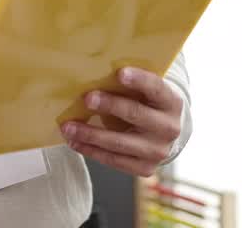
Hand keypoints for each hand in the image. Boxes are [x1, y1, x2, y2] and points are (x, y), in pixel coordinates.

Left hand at [61, 67, 182, 177]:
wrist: (164, 135)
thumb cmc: (148, 105)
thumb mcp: (147, 92)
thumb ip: (130, 84)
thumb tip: (95, 73)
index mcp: (172, 103)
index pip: (156, 88)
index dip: (139, 80)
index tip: (120, 73)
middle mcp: (169, 128)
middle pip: (136, 114)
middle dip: (110, 106)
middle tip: (87, 99)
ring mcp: (158, 151)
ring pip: (120, 143)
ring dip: (91, 134)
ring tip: (68, 127)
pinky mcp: (145, 168)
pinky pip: (114, 160)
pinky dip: (91, 151)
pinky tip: (75, 142)